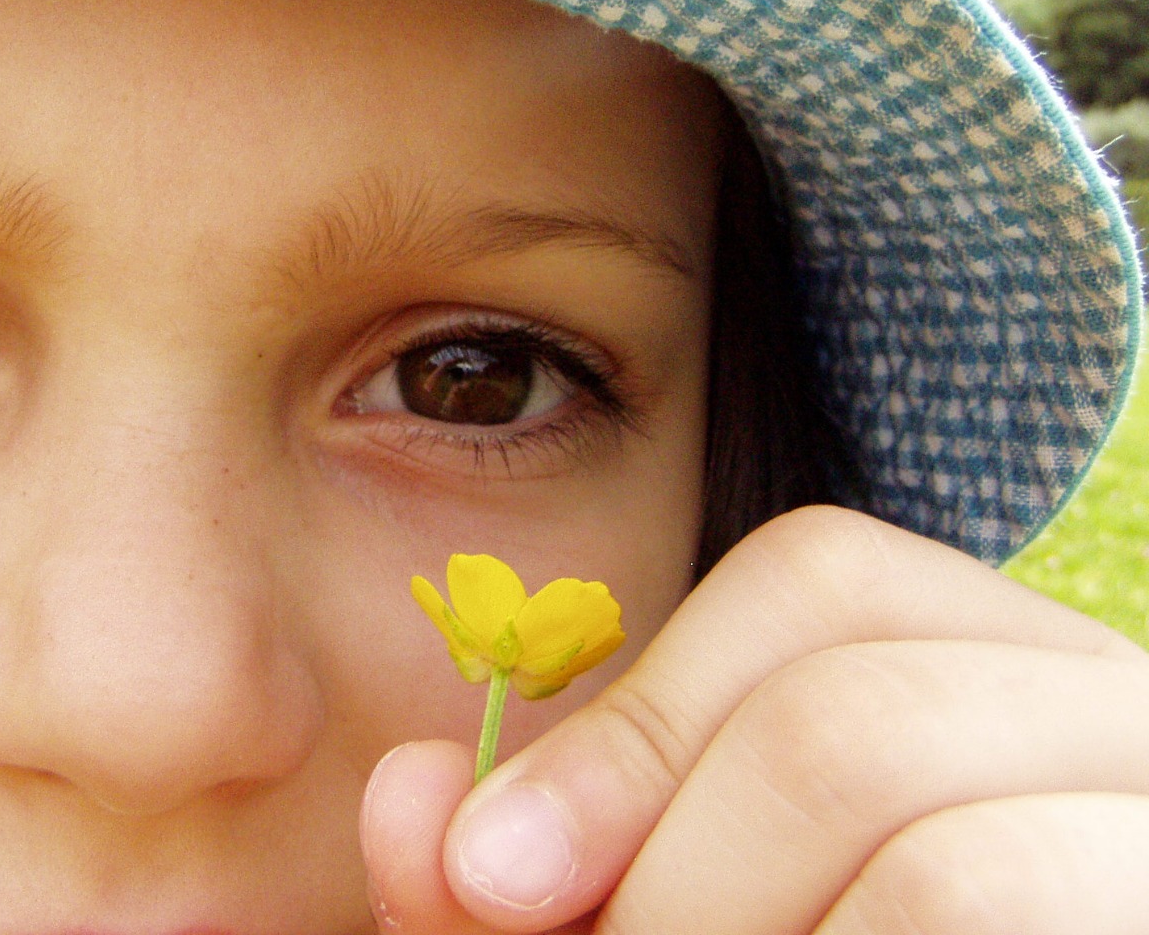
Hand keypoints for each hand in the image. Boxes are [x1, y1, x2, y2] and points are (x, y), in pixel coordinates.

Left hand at [360, 506, 1148, 933]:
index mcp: (1005, 672)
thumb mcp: (664, 908)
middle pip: (843, 715)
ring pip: (917, 845)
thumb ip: (533, 877)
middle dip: (664, 882)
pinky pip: (976, 901)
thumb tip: (402, 795)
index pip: (820, 577)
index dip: (630, 728)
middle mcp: (1122, 717)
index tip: (484, 872)